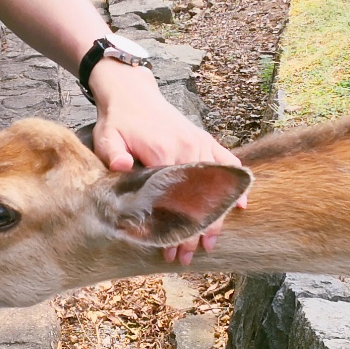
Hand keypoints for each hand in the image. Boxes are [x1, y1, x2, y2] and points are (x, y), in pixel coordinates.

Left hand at [88, 60, 246, 266]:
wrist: (131, 92)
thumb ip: (114, 154)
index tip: (169, 249)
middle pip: (198, 198)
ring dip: (215, 217)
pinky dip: (236, 184)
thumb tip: (122, 168)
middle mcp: (189, 148)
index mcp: (165, 151)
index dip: (173, 227)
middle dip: (195, 231)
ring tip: (210, 244)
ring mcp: (200, 144)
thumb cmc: (118, 120)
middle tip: (185, 257)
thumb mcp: (108, 137)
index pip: (175, 198)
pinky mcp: (204, 139)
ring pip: (215, 187)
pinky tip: (241, 206)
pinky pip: (227, 162)